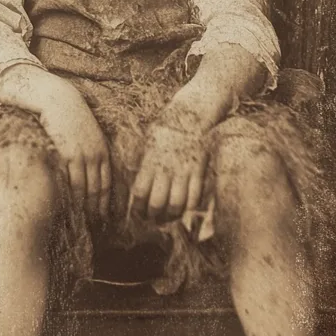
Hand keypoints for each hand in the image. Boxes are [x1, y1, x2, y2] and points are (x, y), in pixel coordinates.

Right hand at [38, 82, 110, 220]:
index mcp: (102, 151)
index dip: (105, 203)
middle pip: (98, 190)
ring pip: (85, 190)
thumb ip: (91, 152)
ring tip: (82, 221)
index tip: (102, 217)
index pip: (107, 184)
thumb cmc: (71, 118)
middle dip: (97, 210)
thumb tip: (90, 172)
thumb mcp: (88, 134)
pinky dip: (71, 197)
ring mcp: (82, 156)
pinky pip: (71, 181)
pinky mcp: (67, 155)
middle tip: (95, 226)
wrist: (58, 101)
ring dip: (84, 208)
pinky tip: (69, 207)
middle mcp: (95, 155)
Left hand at [131, 101, 207, 223]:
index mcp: (150, 161)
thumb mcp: (149, 142)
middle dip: (153, 217)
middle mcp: (165, 169)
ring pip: (176, 205)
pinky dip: (189, 208)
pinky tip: (185, 209)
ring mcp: (183, 171)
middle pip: (157, 204)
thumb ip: (144, 164)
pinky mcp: (198, 171)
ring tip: (168, 218)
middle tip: (153, 220)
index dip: (137, 208)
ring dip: (171, 216)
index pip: (140, 193)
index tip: (138, 214)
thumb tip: (137, 185)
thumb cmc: (167, 128)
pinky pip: (194, 197)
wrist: (191, 114)